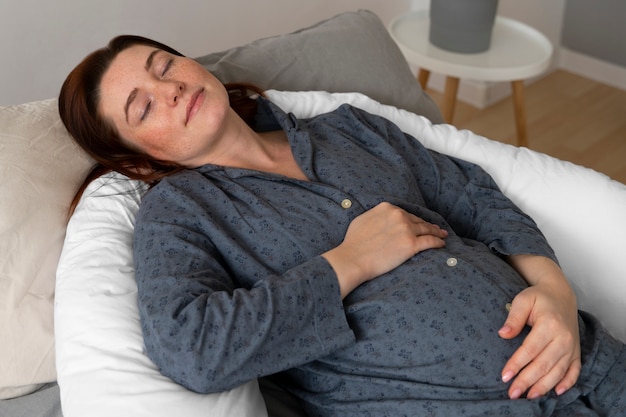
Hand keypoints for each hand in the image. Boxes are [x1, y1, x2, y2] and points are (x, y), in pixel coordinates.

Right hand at [322, 202, 447, 297]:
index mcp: (388, 208)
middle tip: (436, 229)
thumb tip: (381, 219)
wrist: (353, 258)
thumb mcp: (363, 220)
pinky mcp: (411, 244)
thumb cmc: (353, 242)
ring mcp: (406, 229)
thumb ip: (376, 216)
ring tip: (442, 235)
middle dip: (427, 225)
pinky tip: (442, 244)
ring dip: (436, 232)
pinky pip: (430, 241)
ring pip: (427, 229)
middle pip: (417, 221)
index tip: (419, 223)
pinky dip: (438, 242)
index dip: (414, 220)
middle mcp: (399, 215)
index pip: (405, 214)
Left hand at [499, 255, 580, 399]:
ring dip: (544, 386)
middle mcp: (563, 338)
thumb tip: (503, 334)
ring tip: (529, 396)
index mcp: (549, 324)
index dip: (516, 364)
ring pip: (558, 371)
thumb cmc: (538, 298)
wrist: (561, 294)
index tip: (504, 376)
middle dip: (527, 381)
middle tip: (512, 393)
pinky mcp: (576, 351)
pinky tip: (557, 392)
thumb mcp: (523, 300)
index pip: (530, 349)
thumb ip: (514, 317)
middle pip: (543, 364)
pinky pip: (574, 370)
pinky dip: (567, 383)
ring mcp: (572, 346)